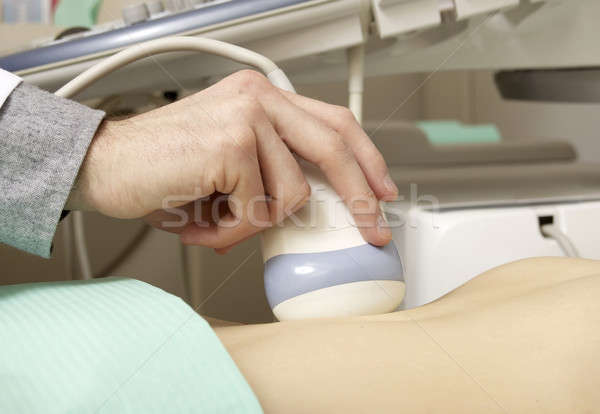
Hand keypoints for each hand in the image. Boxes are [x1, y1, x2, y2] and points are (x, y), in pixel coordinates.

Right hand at [67, 70, 397, 251]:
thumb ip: (271, 175)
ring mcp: (246, 116)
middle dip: (360, 195)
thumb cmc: (162, 168)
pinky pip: (258, 210)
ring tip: (217, 222)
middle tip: (372, 227)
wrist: (104, 166)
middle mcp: (257, 97)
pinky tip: (202, 222)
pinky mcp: (232, 144)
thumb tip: (312, 208)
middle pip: (334, 145)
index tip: (381, 188)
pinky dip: (232, 230)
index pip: (332, 121)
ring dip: (255, 222)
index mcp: (261, 96)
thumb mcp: (229, 163)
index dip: (365, 156)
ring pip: (292, 192)